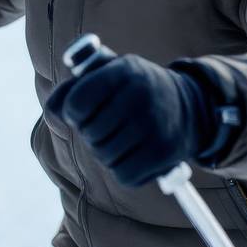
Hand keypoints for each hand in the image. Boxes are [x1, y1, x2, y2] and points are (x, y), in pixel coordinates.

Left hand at [45, 54, 211, 186]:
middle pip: (88, 133)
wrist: (191, 106)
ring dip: (105, 153)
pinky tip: (134, 155)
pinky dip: (123, 170)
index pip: (76, 102)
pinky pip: (123, 175)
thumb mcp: (106, 74)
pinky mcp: (165, 152)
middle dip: (90, 133)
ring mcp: (155, 125)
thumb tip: (56, 115)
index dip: (72, 111)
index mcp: (123, 70)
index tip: (82, 111)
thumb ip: (72, 88)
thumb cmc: (133, 90)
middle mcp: (141, 95)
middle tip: (106, 125)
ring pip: (103, 156)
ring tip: (120, 139)